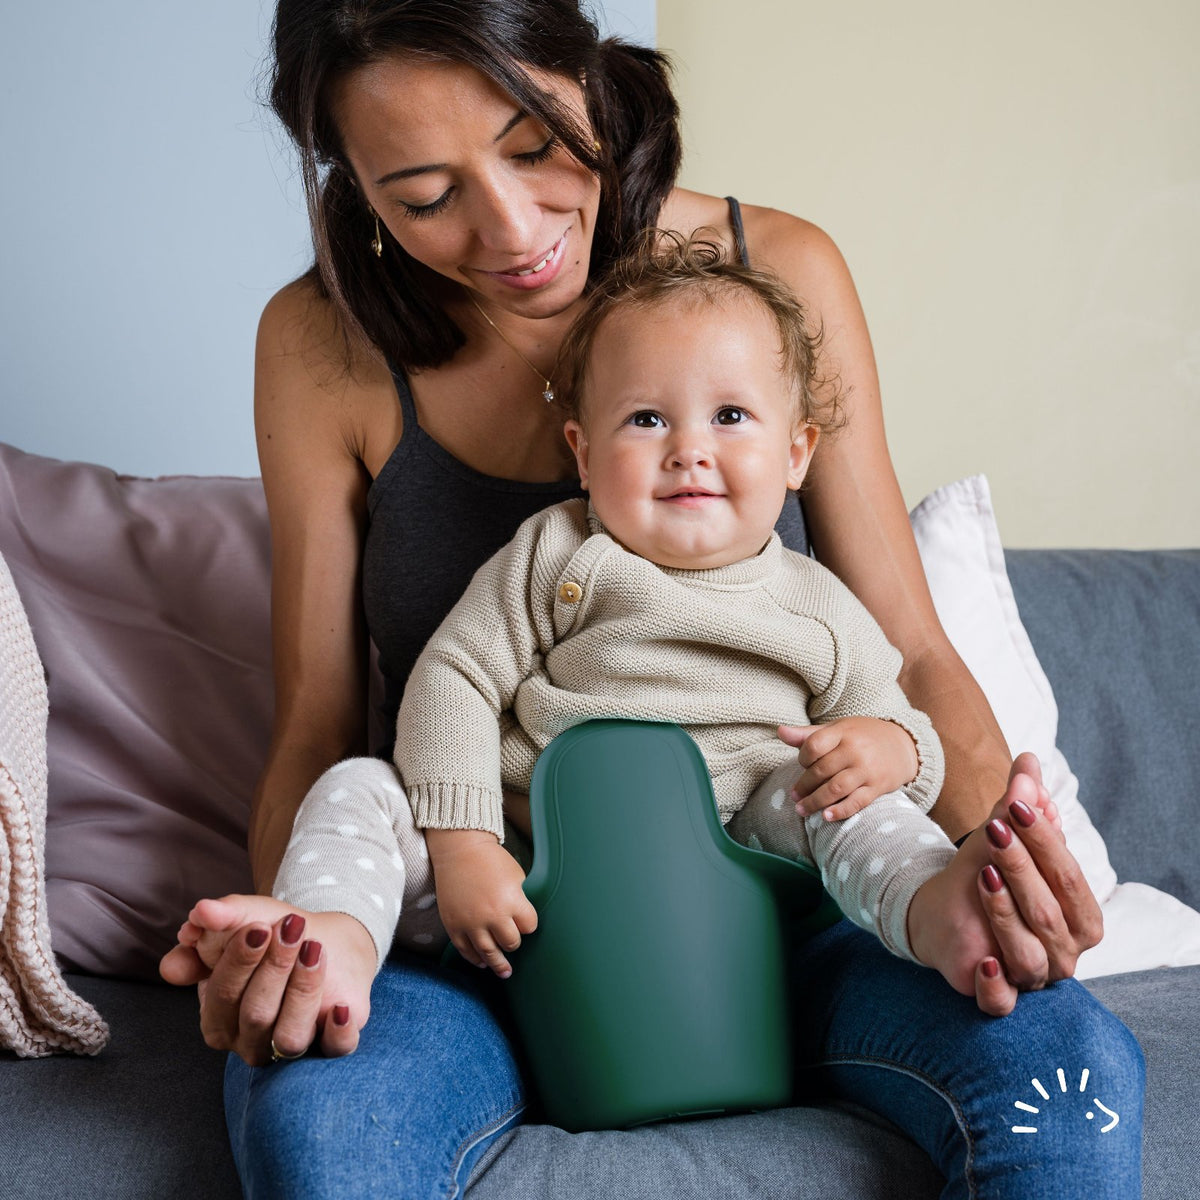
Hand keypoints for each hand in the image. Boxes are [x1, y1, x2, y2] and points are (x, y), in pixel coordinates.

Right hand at [159, 896, 376, 1065]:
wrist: (323, 937)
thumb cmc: (272, 935)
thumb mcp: (244, 920)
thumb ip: (216, 921)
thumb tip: (200, 913)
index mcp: (218, 1018)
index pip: (221, 996)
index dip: (238, 961)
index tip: (259, 926)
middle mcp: (249, 1041)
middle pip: (255, 1014)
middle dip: (274, 967)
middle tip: (291, 929)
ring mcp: (289, 1047)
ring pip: (290, 1036)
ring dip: (302, 989)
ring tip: (314, 948)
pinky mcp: (330, 1043)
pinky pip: (335, 1049)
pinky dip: (338, 1034)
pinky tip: (341, 1009)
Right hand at [425, 829, 537, 978]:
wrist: (460, 849)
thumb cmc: (492, 860)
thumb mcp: (517, 876)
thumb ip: (522, 900)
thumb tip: (528, 922)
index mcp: (512, 900)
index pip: (529, 926)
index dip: (528, 924)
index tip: (525, 922)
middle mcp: (492, 914)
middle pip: (510, 943)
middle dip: (514, 942)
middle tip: (513, 941)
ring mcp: (471, 922)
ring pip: (488, 953)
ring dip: (498, 964)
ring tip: (505, 972)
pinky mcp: (454, 925)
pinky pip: (466, 950)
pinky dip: (475, 959)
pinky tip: (482, 962)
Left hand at [781, 718, 918, 819]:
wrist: (903, 744)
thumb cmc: (862, 736)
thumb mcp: (838, 729)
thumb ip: (808, 734)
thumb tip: (780, 732)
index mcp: (843, 732)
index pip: (814, 746)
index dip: (802, 758)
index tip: (802, 765)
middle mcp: (855, 750)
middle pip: (821, 771)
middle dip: (804, 786)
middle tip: (794, 795)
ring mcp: (867, 769)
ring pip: (835, 789)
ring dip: (815, 802)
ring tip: (801, 809)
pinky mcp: (877, 787)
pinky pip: (857, 802)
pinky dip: (841, 811)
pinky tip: (826, 816)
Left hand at [974, 752, 1098, 984]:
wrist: (942, 915)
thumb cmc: (986, 876)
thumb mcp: (999, 839)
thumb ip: (1017, 806)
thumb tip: (1029, 760)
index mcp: (1080, 916)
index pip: (1069, 876)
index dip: (1046, 841)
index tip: (1017, 804)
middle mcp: (1064, 953)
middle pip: (1051, 913)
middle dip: (1024, 868)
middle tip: (996, 828)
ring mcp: (1031, 978)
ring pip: (1029, 955)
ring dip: (1006, 913)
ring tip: (984, 874)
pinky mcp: (996, 997)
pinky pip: (1002, 1003)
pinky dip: (995, 986)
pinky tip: (983, 961)